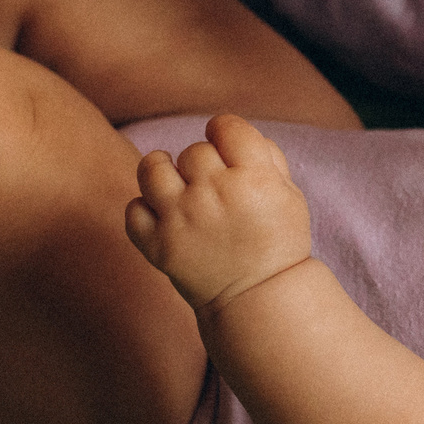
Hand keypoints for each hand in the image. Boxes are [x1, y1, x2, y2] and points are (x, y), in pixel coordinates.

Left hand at [124, 114, 318, 311]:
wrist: (260, 297)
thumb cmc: (279, 242)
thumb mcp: (290, 194)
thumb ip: (266, 157)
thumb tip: (230, 132)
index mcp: (254, 177)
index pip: (226, 125)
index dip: (225, 131)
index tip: (227, 146)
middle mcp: (214, 193)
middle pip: (193, 151)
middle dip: (203, 163)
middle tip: (212, 184)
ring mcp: (182, 218)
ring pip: (152, 167)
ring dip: (162, 171)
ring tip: (173, 182)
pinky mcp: (158, 245)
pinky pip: (134, 209)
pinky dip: (145, 209)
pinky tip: (163, 214)